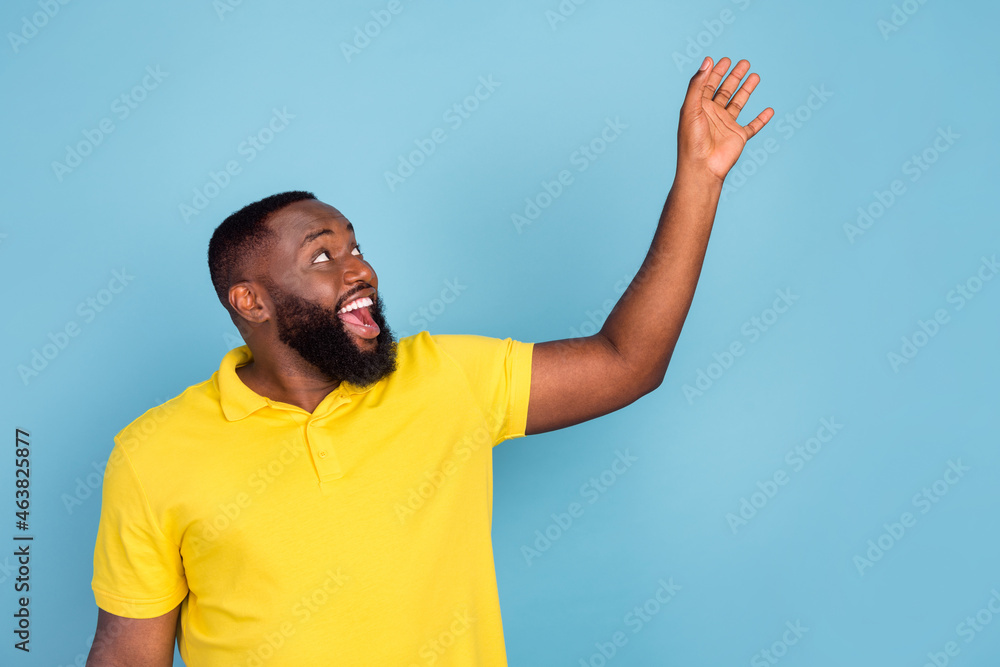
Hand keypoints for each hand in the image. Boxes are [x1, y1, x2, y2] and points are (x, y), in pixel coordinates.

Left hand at [677, 57, 773, 182]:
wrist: (702, 167)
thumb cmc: (692, 140)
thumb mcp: (691, 108)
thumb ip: (698, 85)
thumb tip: (707, 61)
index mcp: (699, 108)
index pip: (708, 85)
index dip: (715, 72)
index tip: (724, 60)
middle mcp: (713, 115)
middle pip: (725, 91)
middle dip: (734, 76)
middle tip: (744, 62)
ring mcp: (726, 125)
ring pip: (738, 103)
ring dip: (746, 90)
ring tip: (755, 75)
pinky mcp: (738, 137)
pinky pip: (753, 126)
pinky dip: (761, 119)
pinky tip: (769, 110)